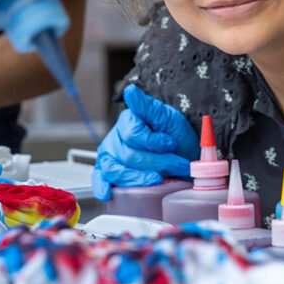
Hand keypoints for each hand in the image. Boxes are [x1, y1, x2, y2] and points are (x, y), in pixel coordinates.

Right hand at [91, 84, 199, 200]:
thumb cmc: (176, 137)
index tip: (171, 143)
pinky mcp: (110, 172)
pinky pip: (100, 178)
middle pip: (128, 155)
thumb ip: (147, 107)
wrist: (183, 157)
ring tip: (158, 179)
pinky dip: (101, 186)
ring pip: (116, 169)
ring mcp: (110, 156)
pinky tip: (107, 192)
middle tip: (176, 164)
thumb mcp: (168, 118)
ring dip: (138, 177)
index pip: (133, 134)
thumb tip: (130, 90)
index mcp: (128, 120)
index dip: (154, 142)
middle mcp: (115, 137)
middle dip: (156, 162)